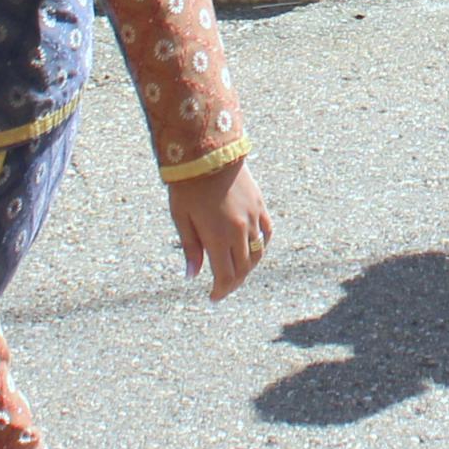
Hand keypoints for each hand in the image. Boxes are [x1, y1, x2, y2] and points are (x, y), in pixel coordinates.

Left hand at [167, 160, 271, 301]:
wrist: (208, 151)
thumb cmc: (188, 185)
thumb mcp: (181, 218)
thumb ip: (191, 248)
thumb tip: (192, 275)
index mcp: (219, 237)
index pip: (226, 276)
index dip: (221, 290)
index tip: (213, 297)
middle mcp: (240, 231)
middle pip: (243, 268)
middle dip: (233, 282)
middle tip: (222, 287)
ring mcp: (253, 218)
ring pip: (258, 253)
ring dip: (248, 267)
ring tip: (237, 271)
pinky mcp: (259, 205)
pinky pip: (267, 232)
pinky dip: (262, 245)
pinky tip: (253, 249)